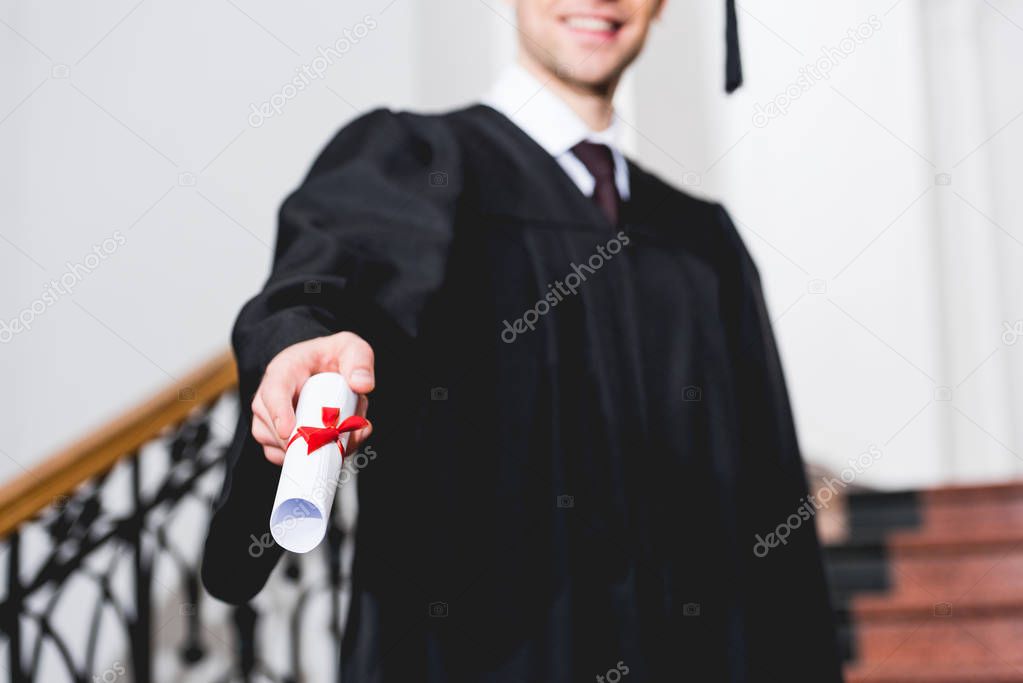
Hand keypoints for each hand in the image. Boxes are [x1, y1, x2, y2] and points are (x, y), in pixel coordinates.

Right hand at [250, 331, 373, 464]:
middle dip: (309, 439)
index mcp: (284, 371)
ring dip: (315, 450)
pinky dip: (314, 460)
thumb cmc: (329, 357)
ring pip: (281, 449)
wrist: (320, 368)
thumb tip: (362, 385)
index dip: (278, 413)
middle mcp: (269, 398)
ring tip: (344, 434)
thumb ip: (360, 360)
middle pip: (273, 429)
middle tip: (340, 435)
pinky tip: (336, 446)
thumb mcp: (349, 347)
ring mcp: (271, 423)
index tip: (288, 430)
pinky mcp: (279, 441)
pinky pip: (289, 459)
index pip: (273, 392)